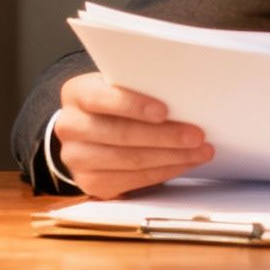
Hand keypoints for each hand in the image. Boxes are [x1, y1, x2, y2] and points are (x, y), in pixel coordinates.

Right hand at [54, 73, 214, 198]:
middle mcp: (70, 126)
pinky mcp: (90, 183)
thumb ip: (140, 87)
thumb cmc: (115, 103)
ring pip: (130, 160)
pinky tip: (183, 163)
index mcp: (76, 93)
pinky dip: (164, 171)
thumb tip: (184, 95)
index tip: (164, 110)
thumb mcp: (118, 86)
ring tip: (200, 151)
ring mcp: (76, 159)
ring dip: (172, 157)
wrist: (88, 130)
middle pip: (120, 134)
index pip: (102, 98)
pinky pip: (133, 180)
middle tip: (197, 135)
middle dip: (164, 136)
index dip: (133, 105)